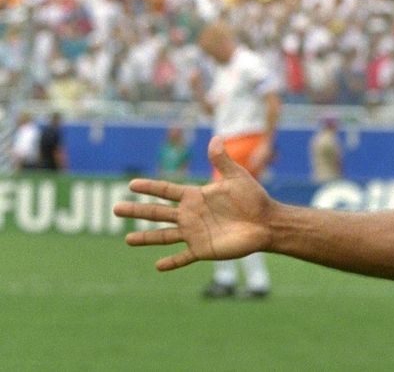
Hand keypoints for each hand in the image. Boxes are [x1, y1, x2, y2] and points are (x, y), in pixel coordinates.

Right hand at [113, 137, 273, 270]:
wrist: (267, 222)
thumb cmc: (253, 198)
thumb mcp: (236, 177)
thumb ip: (222, 160)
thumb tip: (216, 138)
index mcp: (195, 197)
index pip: (166, 191)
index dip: (149, 187)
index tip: (131, 184)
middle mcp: (191, 215)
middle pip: (157, 213)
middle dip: (137, 211)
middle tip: (115, 208)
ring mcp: (195, 233)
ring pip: (164, 236)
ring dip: (146, 238)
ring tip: (127, 239)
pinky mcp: (203, 249)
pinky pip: (183, 257)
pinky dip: (171, 262)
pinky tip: (158, 266)